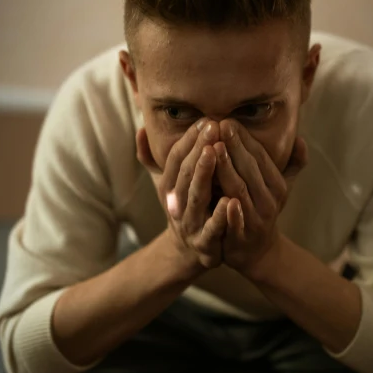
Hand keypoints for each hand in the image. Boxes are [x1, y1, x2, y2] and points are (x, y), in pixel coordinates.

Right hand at [136, 120, 230, 270]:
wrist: (189, 252)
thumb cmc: (184, 207)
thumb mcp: (167, 184)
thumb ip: (154, 159)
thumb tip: (140, 129)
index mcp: (169, 187)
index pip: (176, 158)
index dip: (188, 139)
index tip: (205, 120)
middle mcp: (175, 203)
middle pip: (185, 172)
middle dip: (198, 148)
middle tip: (213, 126)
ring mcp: (189, 223)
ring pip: (195, 196)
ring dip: (204, 173)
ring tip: (215, 151)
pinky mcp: (204, 243)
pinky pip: (212, 228)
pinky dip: (221, 215)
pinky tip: (231, 200)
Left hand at [213, 119, 307, 275]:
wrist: (258, 252)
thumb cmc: (263, 210)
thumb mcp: (279, 187)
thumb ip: (291, 163)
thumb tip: (301, 139)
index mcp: (276, 186)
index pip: (260, 157)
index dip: (245, 139)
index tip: (228, 120)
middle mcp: (269, 201)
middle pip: (250, 169)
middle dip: (234, 146)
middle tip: (219, 126)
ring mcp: (255, 219)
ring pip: (240, 190)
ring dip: (227, 170)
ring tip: (213, 149)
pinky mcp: (241, 236)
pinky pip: (237, 222)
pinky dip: (232, 212)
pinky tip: (223, 198)